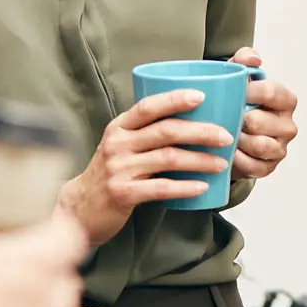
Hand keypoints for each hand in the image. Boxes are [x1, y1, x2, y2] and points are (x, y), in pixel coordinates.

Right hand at [60, 89, 233, 245]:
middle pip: (165, 131)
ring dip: (200, 160)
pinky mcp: (123, 193)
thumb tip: (193, 123)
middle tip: (226, 137)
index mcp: (119, 127)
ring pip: (168, 158)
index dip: (175, 99)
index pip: (148, 107)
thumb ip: (146, 134)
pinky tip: (203, 186)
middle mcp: (117, 144)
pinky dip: (185, 187)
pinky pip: (161, 188)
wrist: (79, 210)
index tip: (201, 96)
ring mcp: (119, 169)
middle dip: (200, 132)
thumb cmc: (110, 174)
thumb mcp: (121, 146)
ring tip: (222, 163)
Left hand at [227, 47, 298, 180]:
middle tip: (222, 116)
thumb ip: (244, 59)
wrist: (230, 132)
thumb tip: (253, 59)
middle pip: (259, 121)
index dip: (248, 92)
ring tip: (223, 133)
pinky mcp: (269, 168)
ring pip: (258, 145)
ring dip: (238, 140)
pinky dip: (237, 159)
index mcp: (286, 100)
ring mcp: (280, 148)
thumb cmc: (237, 101)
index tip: (230, 92)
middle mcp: (288, 125)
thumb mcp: (239, 76)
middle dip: (238, 119)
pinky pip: (252, 165)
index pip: (271, 92)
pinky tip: (226, 151)